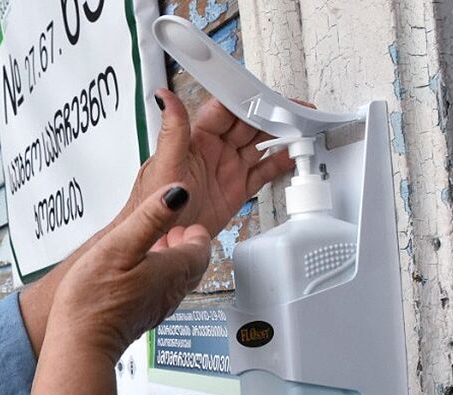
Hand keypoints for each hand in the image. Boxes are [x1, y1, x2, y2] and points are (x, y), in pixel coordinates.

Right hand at [53, 185, 211, 364]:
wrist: (80, 344)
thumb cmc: (94, 300)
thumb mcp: (120, 245)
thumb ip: (151, 217)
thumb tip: (179, 192)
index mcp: (173, 271)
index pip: (201, 248)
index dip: (194, 232)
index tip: (183, 222)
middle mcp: (171, 292)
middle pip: (192, 265)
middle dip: (185, 246)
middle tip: (172, 232)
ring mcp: (156, 308)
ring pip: (176, 281)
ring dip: (170, 262)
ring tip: (152, 250)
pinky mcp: (140, 319)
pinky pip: (158, 294)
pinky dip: (155, 279)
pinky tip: (134, 275)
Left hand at [122, 89, 294, 237]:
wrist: (156, 240)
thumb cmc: (151, 203)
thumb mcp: (164, 165)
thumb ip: (172, 130)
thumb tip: (164, 97)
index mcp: (197, 139)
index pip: (227, 109)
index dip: (248, 100)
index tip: (268, 96)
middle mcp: (214, 150)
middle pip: (249, 123)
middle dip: (272, 114)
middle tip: (295, 111)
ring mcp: (227, 169)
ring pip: (260, 144)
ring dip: (281, 135)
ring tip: (302, 129)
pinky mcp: (236, 190)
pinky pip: (263, 171)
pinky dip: (280, 162)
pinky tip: (293, 155)